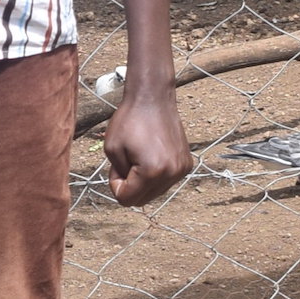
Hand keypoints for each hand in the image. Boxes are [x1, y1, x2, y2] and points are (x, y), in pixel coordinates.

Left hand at [99, 87, 191, 206]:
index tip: (116, 168)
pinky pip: (166, 181)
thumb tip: (128, 190)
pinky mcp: (186, 164)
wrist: (153, 98)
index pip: (127, 199)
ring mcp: (181, 169)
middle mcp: (171, 174)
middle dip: (130, 186)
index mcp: (152, 171)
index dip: (116, 185)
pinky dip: (156, 175)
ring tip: (138, 157)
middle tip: (125, 163)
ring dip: (143, 181)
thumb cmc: (130, 119)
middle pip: (142, 200)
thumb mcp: (112, 149)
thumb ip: (118, 176)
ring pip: (154, 192)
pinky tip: (152, 155)